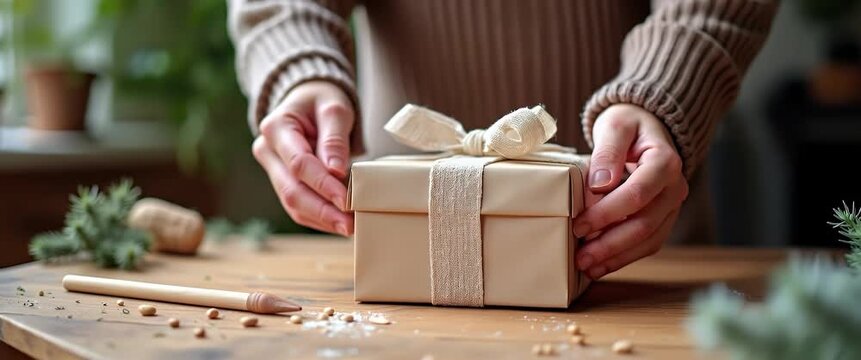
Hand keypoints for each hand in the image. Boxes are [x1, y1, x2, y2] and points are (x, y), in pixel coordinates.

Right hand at [252, 81, 353, 235]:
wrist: (308, 100)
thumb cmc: (322, 101)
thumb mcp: (334, 109)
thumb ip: (334, 139)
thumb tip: (336, 170)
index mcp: (276, 127)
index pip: (299, 163)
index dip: (323, 184)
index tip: (346, 200)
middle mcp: (267, 150)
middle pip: (291, 190)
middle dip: (322, 211)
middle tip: (350, 225)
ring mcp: (272, 168)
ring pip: (292, 203)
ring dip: (321, 219)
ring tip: (349, 227)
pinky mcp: (282, 181)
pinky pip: (297, 205)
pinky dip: (318, 217)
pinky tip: (338, 223)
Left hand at [574, 104, 688, 278]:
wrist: (647, 128)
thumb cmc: (629, 126)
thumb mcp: (616, 126)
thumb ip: (608, 152)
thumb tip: (600, 184)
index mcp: (665, 162)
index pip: (637, 195)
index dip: (607, 214)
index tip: (579, 224)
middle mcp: (675, 188)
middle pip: (644, 224)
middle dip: (610, 244)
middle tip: (580, 256)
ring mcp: (672, 206)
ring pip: (648, 240)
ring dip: (617, 257)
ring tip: (587, 267)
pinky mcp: (663, 218)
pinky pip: (648, 243)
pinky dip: (624, 257)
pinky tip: (601, 266)